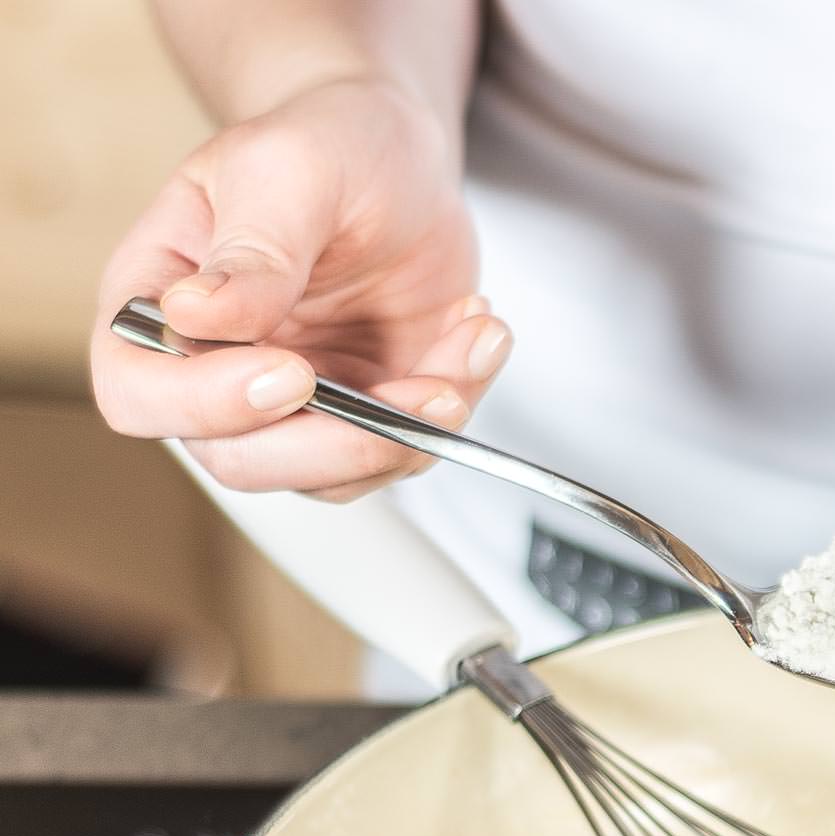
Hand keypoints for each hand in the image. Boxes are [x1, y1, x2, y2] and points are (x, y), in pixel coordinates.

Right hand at [91, 78, 510, 501]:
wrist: (401, 158)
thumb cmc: (326, 145)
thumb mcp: (288, 171)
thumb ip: (250, 249)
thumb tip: (197, 317)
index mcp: (161, 303)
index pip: (140, 392)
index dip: (204, 406)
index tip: (290, 372)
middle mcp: (216, 369)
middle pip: (243, 462)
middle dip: (339, 444)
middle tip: (418, 393)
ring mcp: (296, 403)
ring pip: (334, 475)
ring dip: (413, 432)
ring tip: (472, 339)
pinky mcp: (368, 412)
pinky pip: (407, 450)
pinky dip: (457, 404)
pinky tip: (478, 330)